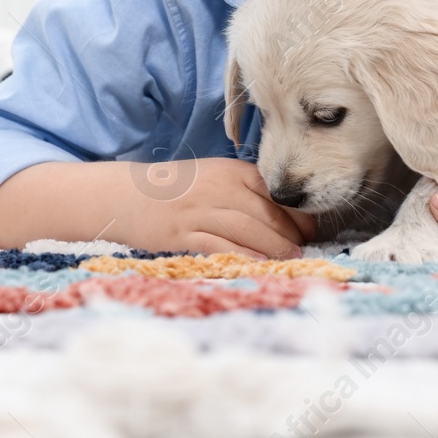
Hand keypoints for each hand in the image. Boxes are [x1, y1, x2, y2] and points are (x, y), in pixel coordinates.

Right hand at [121, 157, 317, 258]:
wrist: (128, 195)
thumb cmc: (177, 190)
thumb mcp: (214, 177)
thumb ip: (245, 191)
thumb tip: (283, 215)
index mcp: (231, 172)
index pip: (274, 192)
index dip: (297, 213)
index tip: (310, 229)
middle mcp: (220, 188)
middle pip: (266, 213)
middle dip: (291, 234)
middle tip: (305, 249)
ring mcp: (201, 211)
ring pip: (249, 230)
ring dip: (275, 247)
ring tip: (291, 259)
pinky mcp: (184, 233)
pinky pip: (221, 246)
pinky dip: (244, 256)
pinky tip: (260, 266)